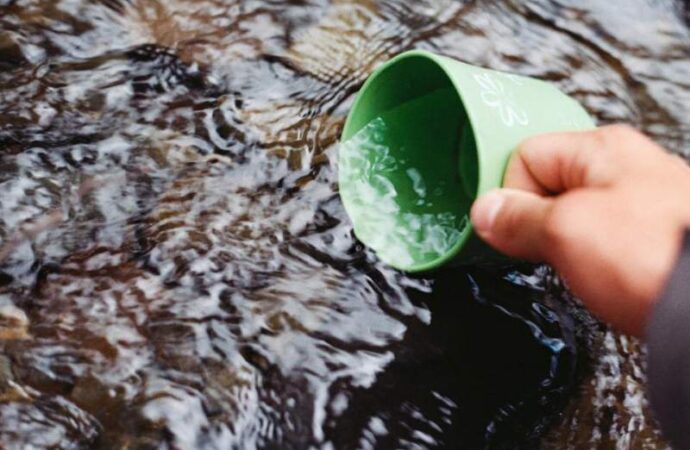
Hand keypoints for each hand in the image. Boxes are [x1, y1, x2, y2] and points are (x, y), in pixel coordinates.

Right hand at [470, 125, 689, 335]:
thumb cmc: (658, 257)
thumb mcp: (566, 231)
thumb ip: (517, 218)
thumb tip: (486, 211)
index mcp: (601, 149)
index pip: (525, 156)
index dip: (510, 194)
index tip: (510, 229)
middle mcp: (624, 169)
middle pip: (548, 187)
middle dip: (537, 223)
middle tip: (549, 250)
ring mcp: (641, 206)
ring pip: (573, 220)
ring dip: (565, 247)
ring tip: (585, 268)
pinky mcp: (651, 242)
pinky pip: (601, 244)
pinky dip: (594, 264)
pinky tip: (607, 280)